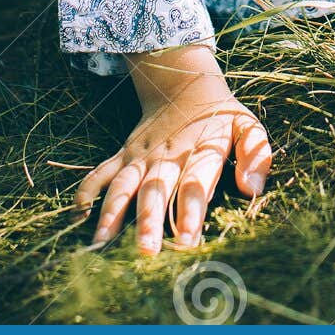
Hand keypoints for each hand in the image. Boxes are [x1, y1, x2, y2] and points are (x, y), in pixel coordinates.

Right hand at [73, 46, 272, 255]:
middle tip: (145, 251)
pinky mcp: (125, 154)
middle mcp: (167, 156)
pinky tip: (78, 215)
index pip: (195, 183)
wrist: (185, 83)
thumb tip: (252, 189)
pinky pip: (101, 172)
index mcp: (200, 151)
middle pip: (156, 189)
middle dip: (148, 219)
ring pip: (124, 184)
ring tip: (102, 241)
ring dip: (113, 211)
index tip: (187, 239)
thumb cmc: (221, 116)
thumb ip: (256, 154)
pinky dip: (87, 191)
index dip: (191, 210)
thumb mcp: (247, 126)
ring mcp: (142, 156)